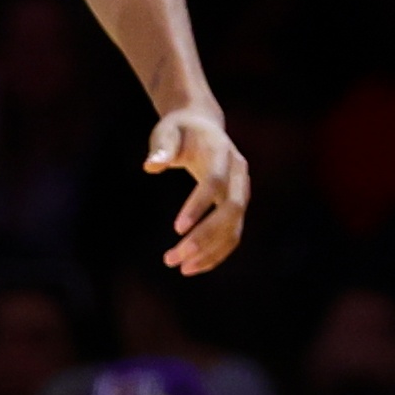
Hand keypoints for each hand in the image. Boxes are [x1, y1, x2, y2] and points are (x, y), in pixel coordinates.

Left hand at [144, 103, 248, 274]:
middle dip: (205, 236)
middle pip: (231, 210)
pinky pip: (232, 235)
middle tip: (174, 258)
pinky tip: (192, 266)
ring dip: (210, 252)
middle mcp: (239, 174)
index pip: (215, 182)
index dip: (198, 205)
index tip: (176, 229)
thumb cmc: (180, 130)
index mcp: (222, 152)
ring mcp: (242, 192)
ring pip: (234, 228)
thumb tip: (151, 165)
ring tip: (181, 267)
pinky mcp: (237, 207)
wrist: (203, 126)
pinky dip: (215, 254)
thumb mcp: (167, 132)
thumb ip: (162, 147)